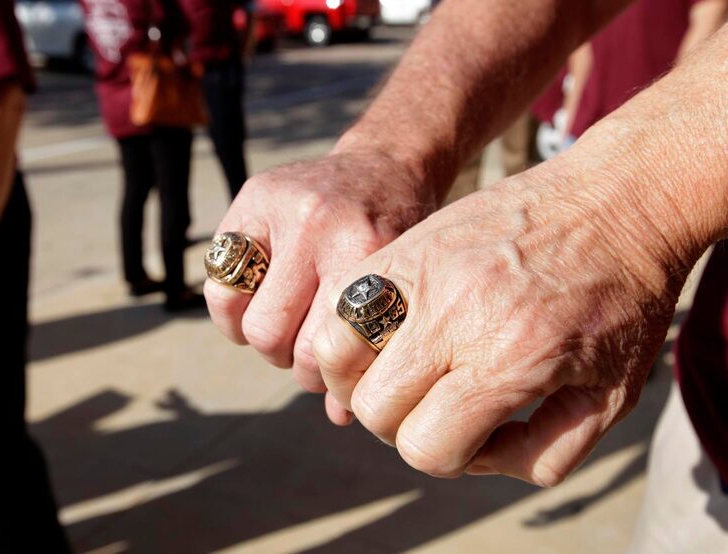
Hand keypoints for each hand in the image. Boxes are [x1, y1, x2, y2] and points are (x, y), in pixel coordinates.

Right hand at [204, 149, 433, 403]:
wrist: (385, 165)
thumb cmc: (397, 239)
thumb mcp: (402, 288)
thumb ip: (373, 346)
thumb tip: (340, 420)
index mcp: (366, 249)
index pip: (320, 349)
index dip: (325, 377)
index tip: (337, 373)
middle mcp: (319, 224)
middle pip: (273, 338)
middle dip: (290, 362)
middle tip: (310, 352)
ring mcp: (280, 208)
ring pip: (243, 317)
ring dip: (262, 341)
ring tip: (287, 330)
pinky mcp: (251, 199)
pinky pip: (218, 280)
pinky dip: (232, 310)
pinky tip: (257, 307)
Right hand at [313, 165, 690, 484]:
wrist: (619, 200)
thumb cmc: (624, 299)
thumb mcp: (614, 395)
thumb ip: (547, 452)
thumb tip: (479, 457)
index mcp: (510, 360)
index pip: (426, 446)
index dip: (447, 458)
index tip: (476, 435)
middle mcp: (456, 316)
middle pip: (376, 408)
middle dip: (402, 426)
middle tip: (438, 406)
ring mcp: (425, 273)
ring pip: (338, 352)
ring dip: (360, 380)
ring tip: (397, 373)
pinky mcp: (411, 242)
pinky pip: (343, 298)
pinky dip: (349, 328)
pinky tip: (386, 332)